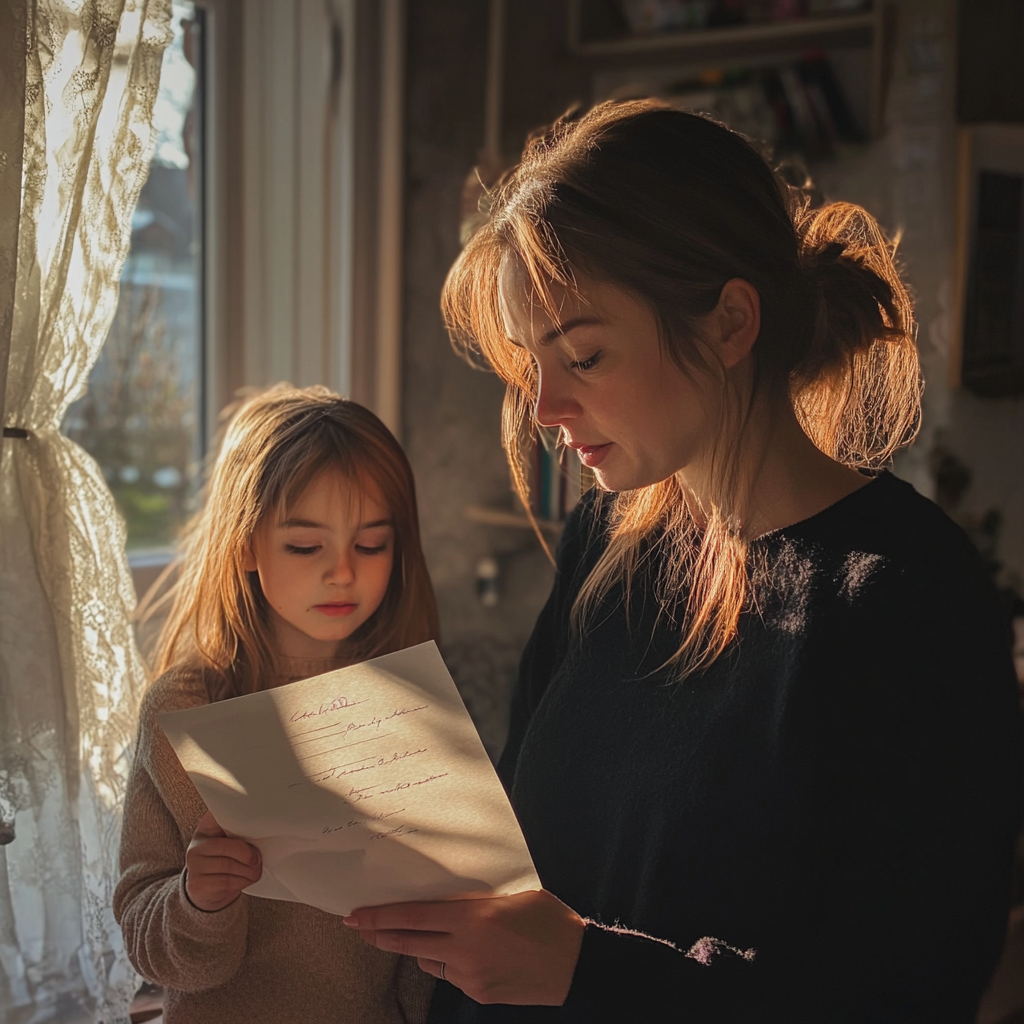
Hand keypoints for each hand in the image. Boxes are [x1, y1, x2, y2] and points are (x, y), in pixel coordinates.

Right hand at [184, 809, 261, 911]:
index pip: (218, 814)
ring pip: (229, 866)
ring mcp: (194, 865)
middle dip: (250, 856)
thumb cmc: (228, 860)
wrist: (208, 891)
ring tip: (254, 871)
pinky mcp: (197, 885)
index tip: (251, 814)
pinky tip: (244, 881)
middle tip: (258, 860)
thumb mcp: (231, 841)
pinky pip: (226, 882)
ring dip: (249, 871)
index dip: (232, 814)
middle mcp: (197, 844)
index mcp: (207, 827)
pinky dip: (241, 882)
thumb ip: (241, 830)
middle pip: (230, 846)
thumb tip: (264, 822)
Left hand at [343, 889, 584, 1005]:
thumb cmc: (549, 920)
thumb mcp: (511, 895)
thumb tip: (446, 899)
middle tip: (357, 927)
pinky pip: (450, 974)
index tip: (356, 915)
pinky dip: (447, 961)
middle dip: (379, 935)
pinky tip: (461, 951)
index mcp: (474, 918)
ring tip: (414, 933)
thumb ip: (476, 899)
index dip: (380, 916)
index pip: (412, 916)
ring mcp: (470, 976)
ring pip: (428, 959)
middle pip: (407, 942)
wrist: (577, 965)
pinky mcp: (478, 994)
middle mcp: (465, 949)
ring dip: (418, 946)